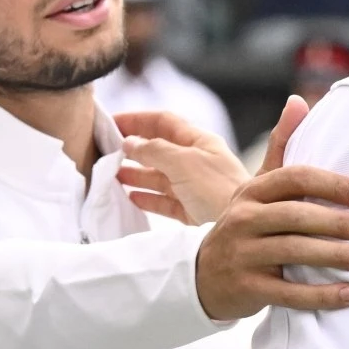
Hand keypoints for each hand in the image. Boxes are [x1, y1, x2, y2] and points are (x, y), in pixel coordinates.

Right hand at [116, 111, 251, 224]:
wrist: (243, 229)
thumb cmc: (217, 189)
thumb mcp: (184, 161)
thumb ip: (154, 150)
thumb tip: (130, 142)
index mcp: (200, 142)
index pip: (164, 122)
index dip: (137, 119)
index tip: (111, 122)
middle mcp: (198, 161)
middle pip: (160, 149)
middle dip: (133, 148)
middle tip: (105, 149)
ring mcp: (195, 186)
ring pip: (160, 175)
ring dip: (136, 173)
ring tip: (112, 173)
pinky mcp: (192, 210)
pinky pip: (165, 200)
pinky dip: (147, 197)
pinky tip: (131, 197)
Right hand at [191, 99, 348, 319]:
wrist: (202, 276)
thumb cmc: (246, 225)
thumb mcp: (257, 187)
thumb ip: (282, 147)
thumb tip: (299, 101)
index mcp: (252, 190)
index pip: (295, 179)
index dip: (331, 184)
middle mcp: (244, 218)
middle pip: (296, 216)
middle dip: (337, 222)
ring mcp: (243, 254)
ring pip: (294, 253)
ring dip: (335, 256)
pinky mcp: (247, 288)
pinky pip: (289, 293)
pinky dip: (322, 296)